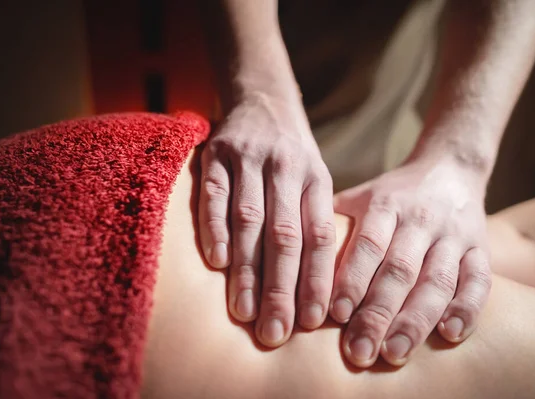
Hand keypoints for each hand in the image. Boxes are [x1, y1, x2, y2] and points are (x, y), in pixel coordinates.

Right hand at [198, 91, 336, 346]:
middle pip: (285, 235)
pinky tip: (216, 263)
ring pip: (249, 220)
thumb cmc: (290, 156)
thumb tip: (314, 290)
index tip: (313, 322)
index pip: (320, 236)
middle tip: (274, 333)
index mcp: (316, 180)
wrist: (262, 97)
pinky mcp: (216, 152)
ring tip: (244, 311)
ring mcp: (250, 158)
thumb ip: (311, 222)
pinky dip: (214, 228)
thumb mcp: (313, 180)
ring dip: (246, 269)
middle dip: (281, 288)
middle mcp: (287, 168)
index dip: (318, 280)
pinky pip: (214, 194)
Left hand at [330, 158, 491, 366]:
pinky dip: (467, 308)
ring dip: (416, 320)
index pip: (368, 244)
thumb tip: (288, 254)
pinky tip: (449, 335)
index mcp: (386, 204)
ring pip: (438, 280)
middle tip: (359, 352)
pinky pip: (479, 281)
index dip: (353, 279)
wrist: (449, 170)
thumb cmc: (393, 194)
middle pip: (400, 270)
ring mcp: (454, 235)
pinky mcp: (481, 249)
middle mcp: (421, 220)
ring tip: (394, 353)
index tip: (336, 315)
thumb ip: (331, 221)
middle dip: (378, 313)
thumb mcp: (360, 196)